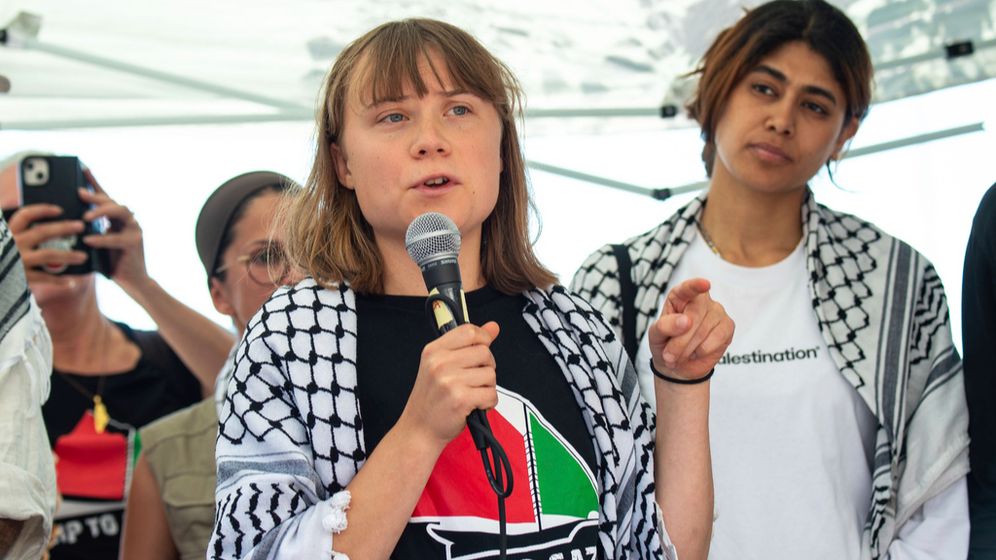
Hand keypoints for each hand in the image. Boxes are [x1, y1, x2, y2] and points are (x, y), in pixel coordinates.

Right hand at [5, 203, 87, 287]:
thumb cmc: (4, 255)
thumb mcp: (6, 242)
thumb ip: (22, 235)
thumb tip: (52, 228)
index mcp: (8, 232)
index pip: (25, 215)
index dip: (42, 210)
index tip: (59, 210)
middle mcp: (13, 244)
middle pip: (42, 232)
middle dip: (63, 228)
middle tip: (80, 226)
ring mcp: (18, 260)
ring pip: (48, 255)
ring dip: (68, 255)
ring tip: (83, 256)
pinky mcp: (21, 276)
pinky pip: (44, 277)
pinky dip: (59, 280)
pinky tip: (72, 282)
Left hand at [78, 169, 147, 288]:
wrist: (133, 281)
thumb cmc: (112, 262)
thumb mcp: (98, 242)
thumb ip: (90, 230)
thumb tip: (70, 220)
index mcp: (117, 219)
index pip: (105, 197)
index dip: (95, 182)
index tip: (83, 168)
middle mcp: (128, 221)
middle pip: (112, 200)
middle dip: (95, 196)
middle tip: (79, 194)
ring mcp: (134, 230)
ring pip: (120, 212)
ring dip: (101, 212)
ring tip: (85, 217)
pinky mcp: (134, 244)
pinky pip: (116, 238)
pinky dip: (101, 239)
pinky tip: (88, 240)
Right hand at [398, 322, 499, 446]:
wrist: (419, 430)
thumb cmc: (431, 399)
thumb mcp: (442, 366)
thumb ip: (468, 344)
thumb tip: (494, 327)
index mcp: (433, 350)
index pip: (469, 331)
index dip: (483, 338)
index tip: (483, 349)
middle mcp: (439, 363)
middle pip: (484, 352)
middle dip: (487, 366)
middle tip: (474, 380)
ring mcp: (449, 381)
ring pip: (490, 374)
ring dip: (487, 387)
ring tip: (472, 394)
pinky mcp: (460, 399)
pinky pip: (491, 394)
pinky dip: (488, 402)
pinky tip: (475, 405)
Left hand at [648, 278, 733, 380]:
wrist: (677, 364)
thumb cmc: (665, 343)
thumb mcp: (655, 335)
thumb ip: (665, 326)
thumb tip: (686, 321)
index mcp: (679, 296)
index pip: (687, 288)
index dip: (696, 286)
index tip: (705, 284)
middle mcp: (700, 300)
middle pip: (694, 315)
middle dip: (680, 340)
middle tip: (669, 355)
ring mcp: (717, 312)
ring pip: (705, 330)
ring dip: (689, 349)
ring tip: (680, 355)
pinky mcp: (728, 326)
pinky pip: (718, 338)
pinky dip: (703, 351)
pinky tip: (696, 352)